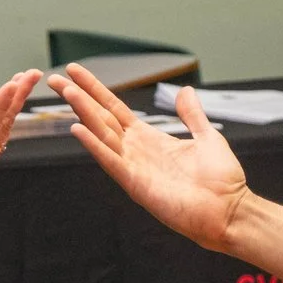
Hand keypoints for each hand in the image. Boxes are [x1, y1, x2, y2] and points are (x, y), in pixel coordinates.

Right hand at [49, 64, 249, 251]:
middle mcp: (136, 151)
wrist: (229, 211)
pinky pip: (110, 161)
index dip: (95, 89)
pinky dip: (94, 145)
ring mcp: (133, 167)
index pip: (114, 109)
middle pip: (100, 118)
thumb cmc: (221, 180)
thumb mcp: (206, 137)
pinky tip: (77, 129)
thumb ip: (192, 115)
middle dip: (77, 97)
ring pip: (101, 134)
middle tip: (53, 79)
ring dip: (83, 112)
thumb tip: (184, 90)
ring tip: (65, 91)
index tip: (75, 71)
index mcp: (150, 139)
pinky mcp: (136, 184)